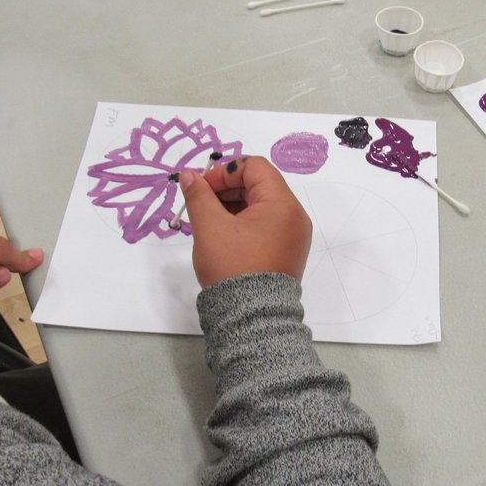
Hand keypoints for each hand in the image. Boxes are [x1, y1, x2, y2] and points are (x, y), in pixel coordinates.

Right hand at [180, 156, 311, 288]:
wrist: (253, 318)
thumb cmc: (232, 267)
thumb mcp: (210, 228)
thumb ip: (199, 196)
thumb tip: (190, 175)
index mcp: (282, 204)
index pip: (255, 167)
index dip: (225, 172)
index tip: (203, 188)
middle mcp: (295, 216)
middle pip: (260, 184)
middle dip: (228, 189)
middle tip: (202, 204)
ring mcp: (294, 235)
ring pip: (262, 205)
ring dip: (235, 205)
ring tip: (210, 221)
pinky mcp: (288, 251)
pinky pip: (267, 224)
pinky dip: (246, 222)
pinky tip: (225, 234)